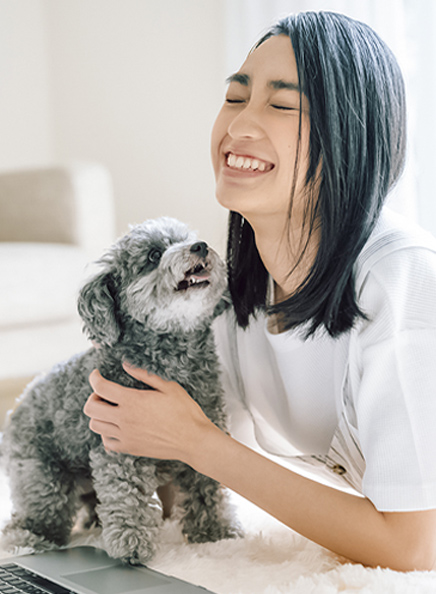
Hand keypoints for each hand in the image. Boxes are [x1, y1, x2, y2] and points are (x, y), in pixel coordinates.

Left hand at [84, 363, 213, 461]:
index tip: (97, 374)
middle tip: (104, 394)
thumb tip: (126, 365)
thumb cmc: (185, 411)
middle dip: (93, 397)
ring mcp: (126, 436)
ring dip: (99, 415)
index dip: (94, 378)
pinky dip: (107, 433)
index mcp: (133, 401)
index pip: (100, 387)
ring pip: (95, 426)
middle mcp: (125, 419)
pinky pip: (107, 442)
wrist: (193, 440)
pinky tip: (118, 426)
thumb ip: (145, 375)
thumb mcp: (169, 386)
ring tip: (111, 410)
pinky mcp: (130, 448)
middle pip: (90, 408)